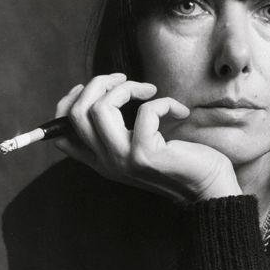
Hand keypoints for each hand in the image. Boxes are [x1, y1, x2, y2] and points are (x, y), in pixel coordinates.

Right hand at [54, 73, 242, 201]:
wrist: (207, 190)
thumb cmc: (179, 163)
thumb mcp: (139, 148)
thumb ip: (119, 132)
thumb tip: (105, 94)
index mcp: (101, 161)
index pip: (62, 133)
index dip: (69, 102)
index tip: (92, 86)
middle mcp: (106, 163)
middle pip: (78, 113)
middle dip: (99, 84)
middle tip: (125, 79)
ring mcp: (123, 160)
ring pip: (100, 108)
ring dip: (125, 87)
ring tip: (149, 90)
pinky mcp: (145, 155)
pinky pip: (145, 112)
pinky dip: (164, 102)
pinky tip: (180, 112)